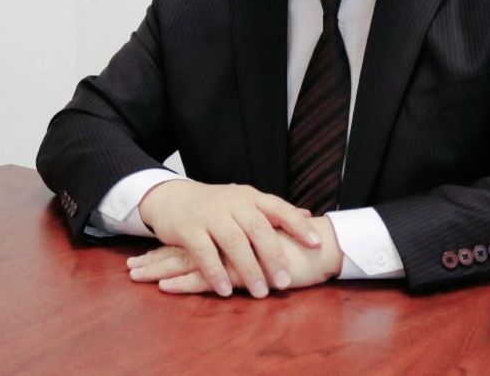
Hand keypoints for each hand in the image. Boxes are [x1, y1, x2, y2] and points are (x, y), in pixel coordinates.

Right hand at [135, 180, 321, 297]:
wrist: (172, 197)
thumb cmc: (215, 205)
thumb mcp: (245, 201)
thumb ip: (273, 211)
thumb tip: (307, 215)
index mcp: (250, 197)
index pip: (279, 208)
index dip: (298, 225)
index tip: (316, 244)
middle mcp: (232, 203)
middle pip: (258, 228)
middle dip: (274, 256)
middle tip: (285, 282)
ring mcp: (210, 215)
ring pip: (234, 242)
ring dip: (248, 269)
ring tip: (260, 292)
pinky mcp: (189, 229)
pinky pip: (205, 253)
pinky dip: (216, 273)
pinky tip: (226, 291)